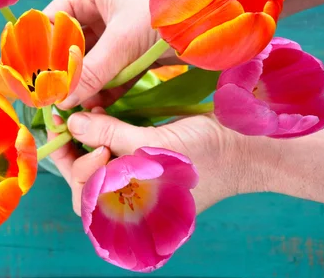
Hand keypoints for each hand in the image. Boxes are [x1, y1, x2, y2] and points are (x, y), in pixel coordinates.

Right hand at [43, 0, 176, 108]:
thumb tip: (62, 101)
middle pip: (71, 47)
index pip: (53, 22)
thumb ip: (92, 70)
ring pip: (92, 63)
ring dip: (85, 86)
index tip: (31, 79)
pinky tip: (97, 109)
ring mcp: (119, 33)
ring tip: (74, 111)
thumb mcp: (123, 39)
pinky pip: (113, 73)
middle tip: (52, 100)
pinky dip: (106, 90)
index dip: (40, 50)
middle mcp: (101, 10)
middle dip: (63, 74)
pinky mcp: (135, 52)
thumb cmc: (167, 11)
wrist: (221, 15)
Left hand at [49, 110, 260, 215]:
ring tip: (87, 115)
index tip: (89, 138)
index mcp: (137, 210)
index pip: (88, 197)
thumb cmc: (210, 154)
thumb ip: (111, 135)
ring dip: (87, 141)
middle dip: (75, 153)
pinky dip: (104, 134)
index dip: (80, 166)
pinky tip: (101, 113)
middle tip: (71, 123)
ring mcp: (140, 181)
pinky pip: (116, 152)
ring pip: (98, 165)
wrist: (252, 148)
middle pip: (87, 183)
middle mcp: (134, 199)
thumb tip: (73, 123)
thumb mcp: (157, 145)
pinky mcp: (146, 162)